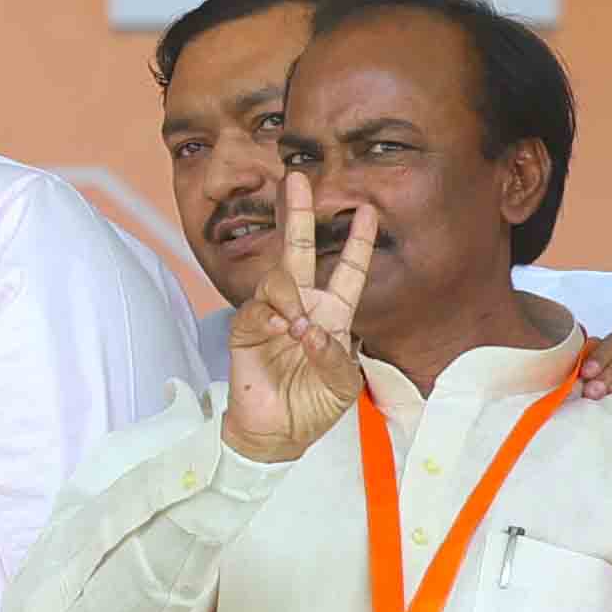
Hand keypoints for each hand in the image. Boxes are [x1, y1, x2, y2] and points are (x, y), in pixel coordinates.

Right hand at [220, 171, 373, 463]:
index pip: (347, 269)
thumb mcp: (343, 382)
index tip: (366, 209)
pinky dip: (270, 318)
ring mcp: (271, 317)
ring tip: (295, 326)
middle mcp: (302, 307)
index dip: (356, 240)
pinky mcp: (244, 331)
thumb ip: (331, 353)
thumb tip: (305, 328)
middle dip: (298, 214)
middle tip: (298, 178)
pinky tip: (280, 332)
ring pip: (277, 280)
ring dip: (288, 295)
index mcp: (333, 315)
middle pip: (298, 251)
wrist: (278, 432)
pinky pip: (257, 310)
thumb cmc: (315, 406)